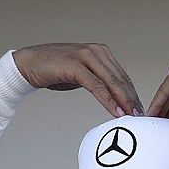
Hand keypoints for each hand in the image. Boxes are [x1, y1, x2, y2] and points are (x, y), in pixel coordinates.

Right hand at [13, 43, 142, 117]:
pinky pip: (97, 86)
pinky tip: (116, 112)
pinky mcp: (76, 66)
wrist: (29, 64)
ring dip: (124, 102)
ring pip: (112, 83)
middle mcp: (96, 51)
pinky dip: (108, 101)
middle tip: (140, 116)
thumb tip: (114, 98)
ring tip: (132, 117)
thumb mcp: (82, 75)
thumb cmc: (55, 70)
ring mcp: (86, 56)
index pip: (123, 76)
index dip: (132, 94)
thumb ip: (99, 82)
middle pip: (121, 79)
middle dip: (132, 100)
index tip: (139, 110)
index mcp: (101, 52)